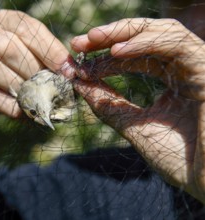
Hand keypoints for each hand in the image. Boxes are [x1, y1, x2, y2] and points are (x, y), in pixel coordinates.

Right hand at [0, 9, 68, 130]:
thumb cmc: (14, 76)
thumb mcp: (31, 63)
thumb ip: (46, 64)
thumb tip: (69, 74)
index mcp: (5, 21)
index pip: (27, 27)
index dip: (49, 49)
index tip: (66, 71)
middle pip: (7, 46)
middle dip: (32, 70)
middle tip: (50, 89)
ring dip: (16, 86)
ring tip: (34, 101)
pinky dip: (4, 103)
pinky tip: (19, 113)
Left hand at [69, 18, 204, 202]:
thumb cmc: (179, 160)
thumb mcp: (134, 126)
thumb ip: (108, 104)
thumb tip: (78, 84)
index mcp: (173, 81)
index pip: (136, 58)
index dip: (106, 57)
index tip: (77, 64)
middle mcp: (186, 70)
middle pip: (147, 38)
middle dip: (110, 37)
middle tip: (78, 43)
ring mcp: (199, 67)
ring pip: (162, 32)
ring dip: (123, 34)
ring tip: (91, 40)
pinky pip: (177, 44)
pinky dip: (145, 43)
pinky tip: (116, 51)